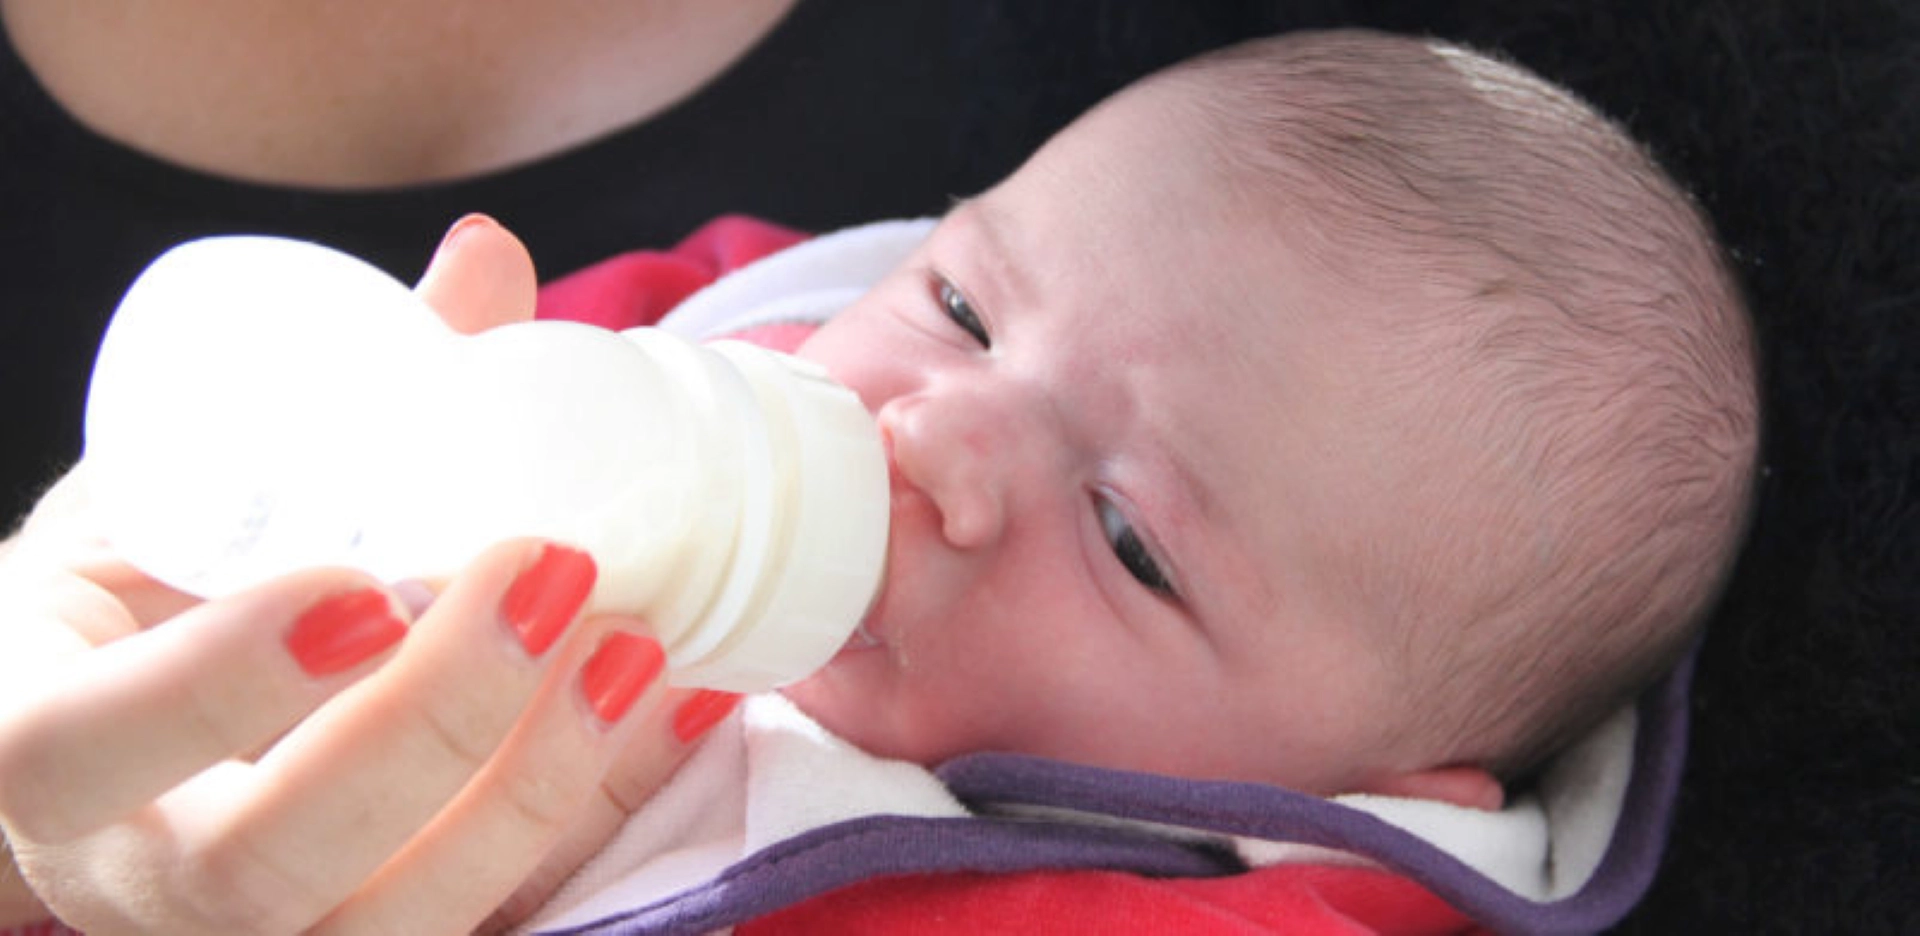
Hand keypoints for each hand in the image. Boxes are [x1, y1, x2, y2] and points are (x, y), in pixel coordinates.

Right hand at [0, 217, 737, 933]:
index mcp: (37, 745)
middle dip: (422, 732)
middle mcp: (132, 874)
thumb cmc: (144, 604)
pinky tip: (685, 705)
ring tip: (634, 649)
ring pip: (381, 933)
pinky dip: (594, 815)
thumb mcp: (177, 491)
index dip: (217, 686)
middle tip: (547, 581)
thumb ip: (328, 395)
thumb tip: (487, 255)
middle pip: (253, 866)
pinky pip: (483, 931)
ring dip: (530, 794)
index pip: (70, 750)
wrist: (136, 743)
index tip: (363, 586)